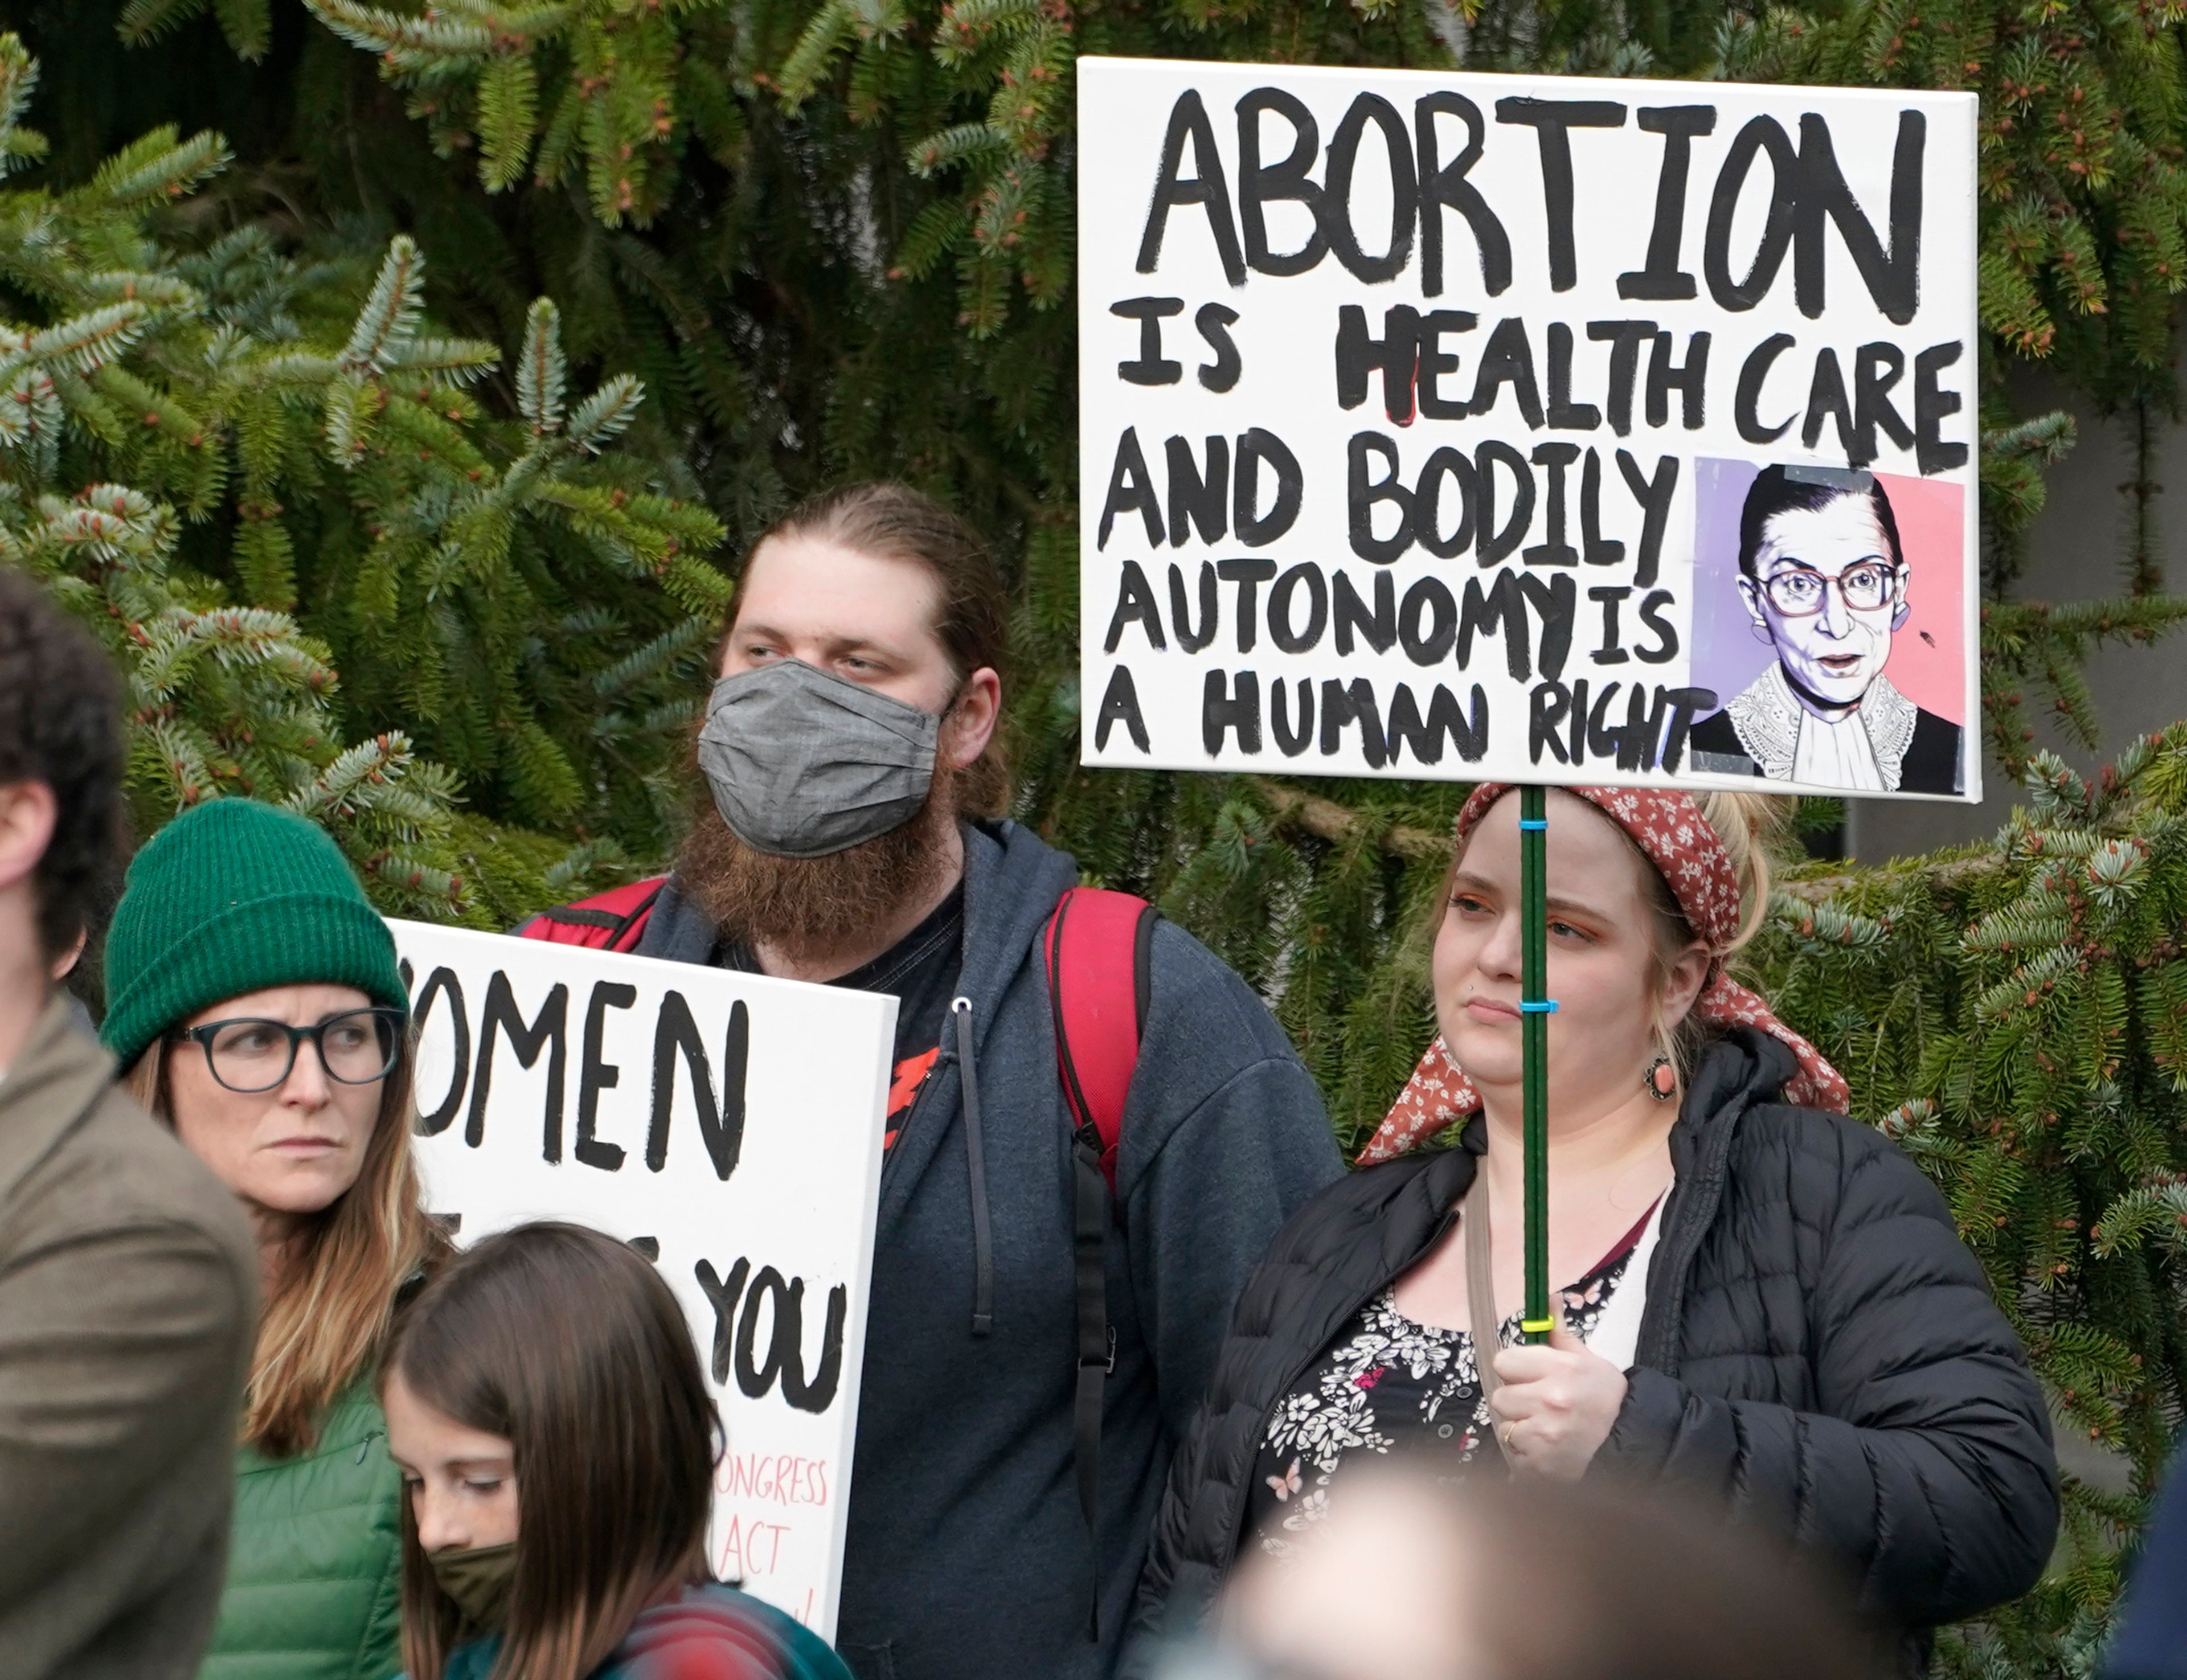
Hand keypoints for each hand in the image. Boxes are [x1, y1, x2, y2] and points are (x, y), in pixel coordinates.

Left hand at [1486, 1313, 1626, 1480]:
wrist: (1630, 1447)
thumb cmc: (1607, 1402)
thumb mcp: (1588, 1362)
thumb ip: (1559, 1333)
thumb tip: (1547, 1297)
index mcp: (1562, 1369)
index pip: (1504, 1361)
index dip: (1514, 1369)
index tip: (1528, 1376)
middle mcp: (1550, 1400)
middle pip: (1500, 1396)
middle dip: (1516, 1400)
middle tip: (1540, 1405)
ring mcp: (1544, 1434)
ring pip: (1504, 1425)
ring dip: (1520, 1427)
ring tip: (1546, 1428)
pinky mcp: (1539, 1463)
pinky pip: (1513, 1452)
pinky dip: (1525, 1452)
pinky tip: (1547, 1448)